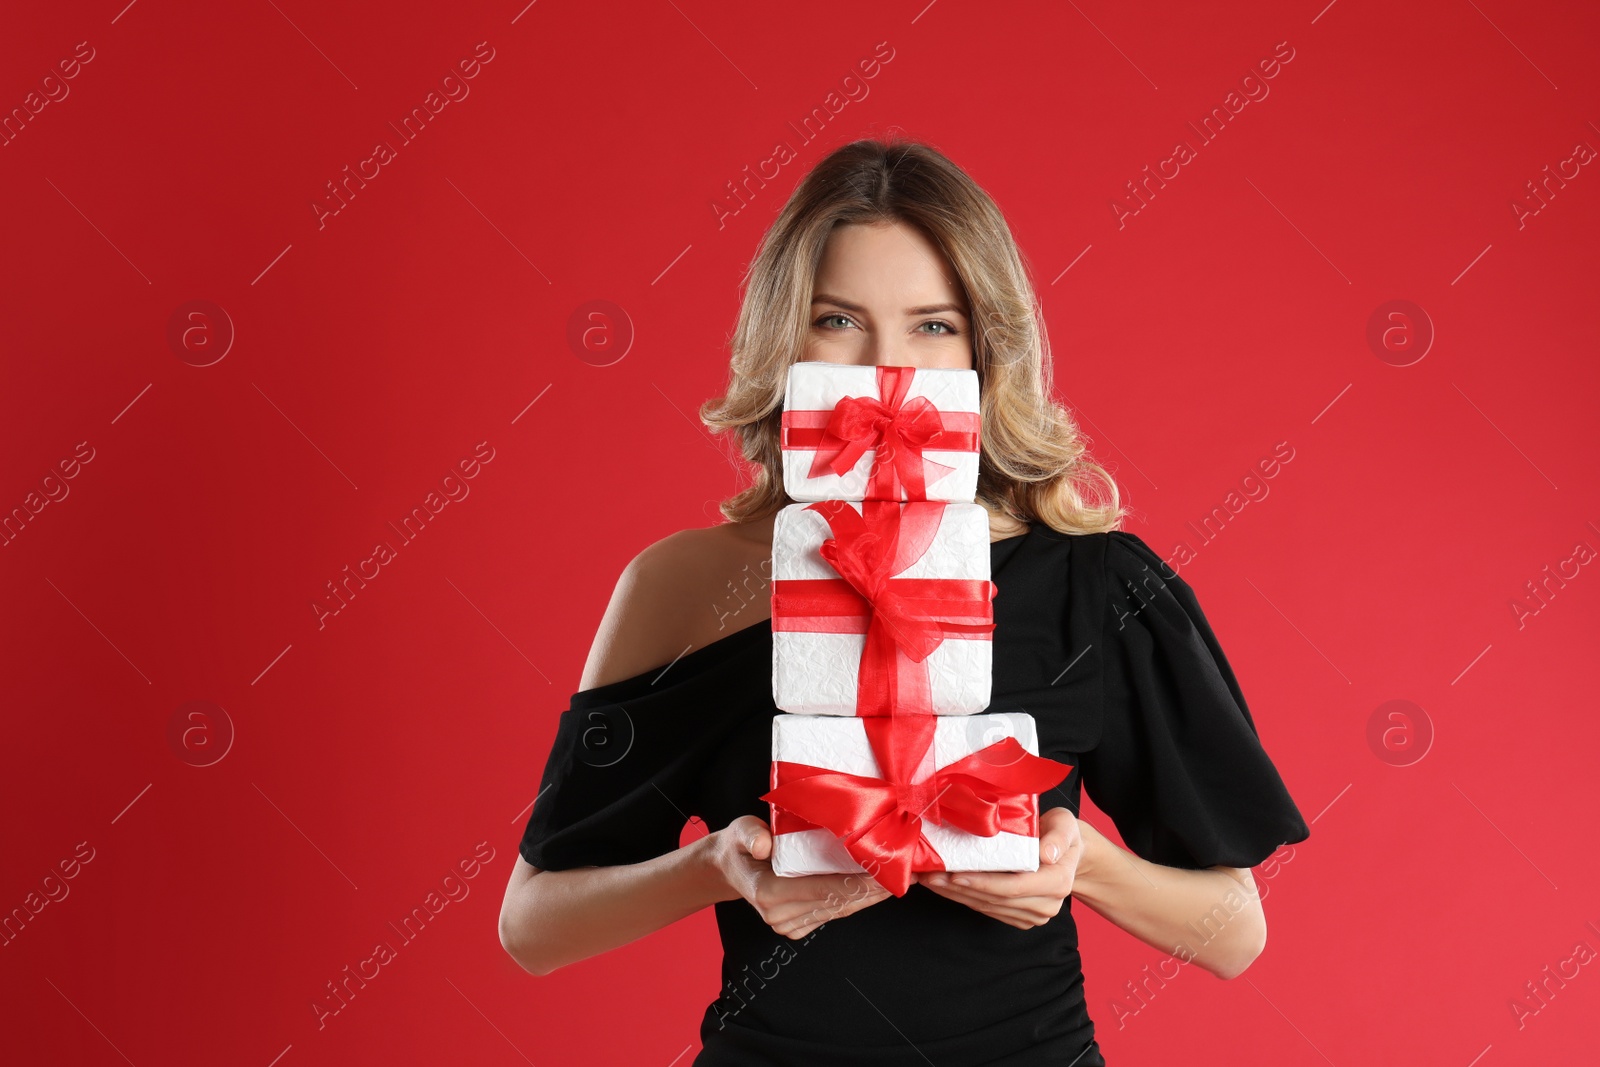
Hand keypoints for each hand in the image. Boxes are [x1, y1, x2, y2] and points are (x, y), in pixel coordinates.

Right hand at [711, 815, 892, 938]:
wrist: (732, 867)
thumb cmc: (740, 844)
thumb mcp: (740, 831)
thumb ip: (751, 836)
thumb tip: (764, 845)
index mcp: (768, 892)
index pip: (821, 888)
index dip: (856, 882)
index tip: (885, 873)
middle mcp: (779, 915)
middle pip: (837, 902)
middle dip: (873, 889)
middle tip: (907, 874)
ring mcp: (788, 925)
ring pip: (839, 910)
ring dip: (871, 896)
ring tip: (901, 880)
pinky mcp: (797, 927)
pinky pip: (834, 913)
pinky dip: (857, 900)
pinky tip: (878, 888)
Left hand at [913, 806, 1085, 929]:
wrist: (1068, 853)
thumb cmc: (1061, 832)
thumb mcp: (1065, 824)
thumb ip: (1059, 837)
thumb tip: (1047, 855)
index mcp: (1058, 882)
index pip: (1013, 887)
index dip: (982, 883)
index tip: (955, 874)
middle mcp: (1047, 904)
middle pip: (995, 899)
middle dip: (960, 889)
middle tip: (930, 875)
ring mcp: (1033, 915)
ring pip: (988, 907)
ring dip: (957, 895)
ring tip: (931, 879)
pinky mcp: (1021, 918)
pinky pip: (989, 910)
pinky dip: (965, 898)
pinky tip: (946, 887)